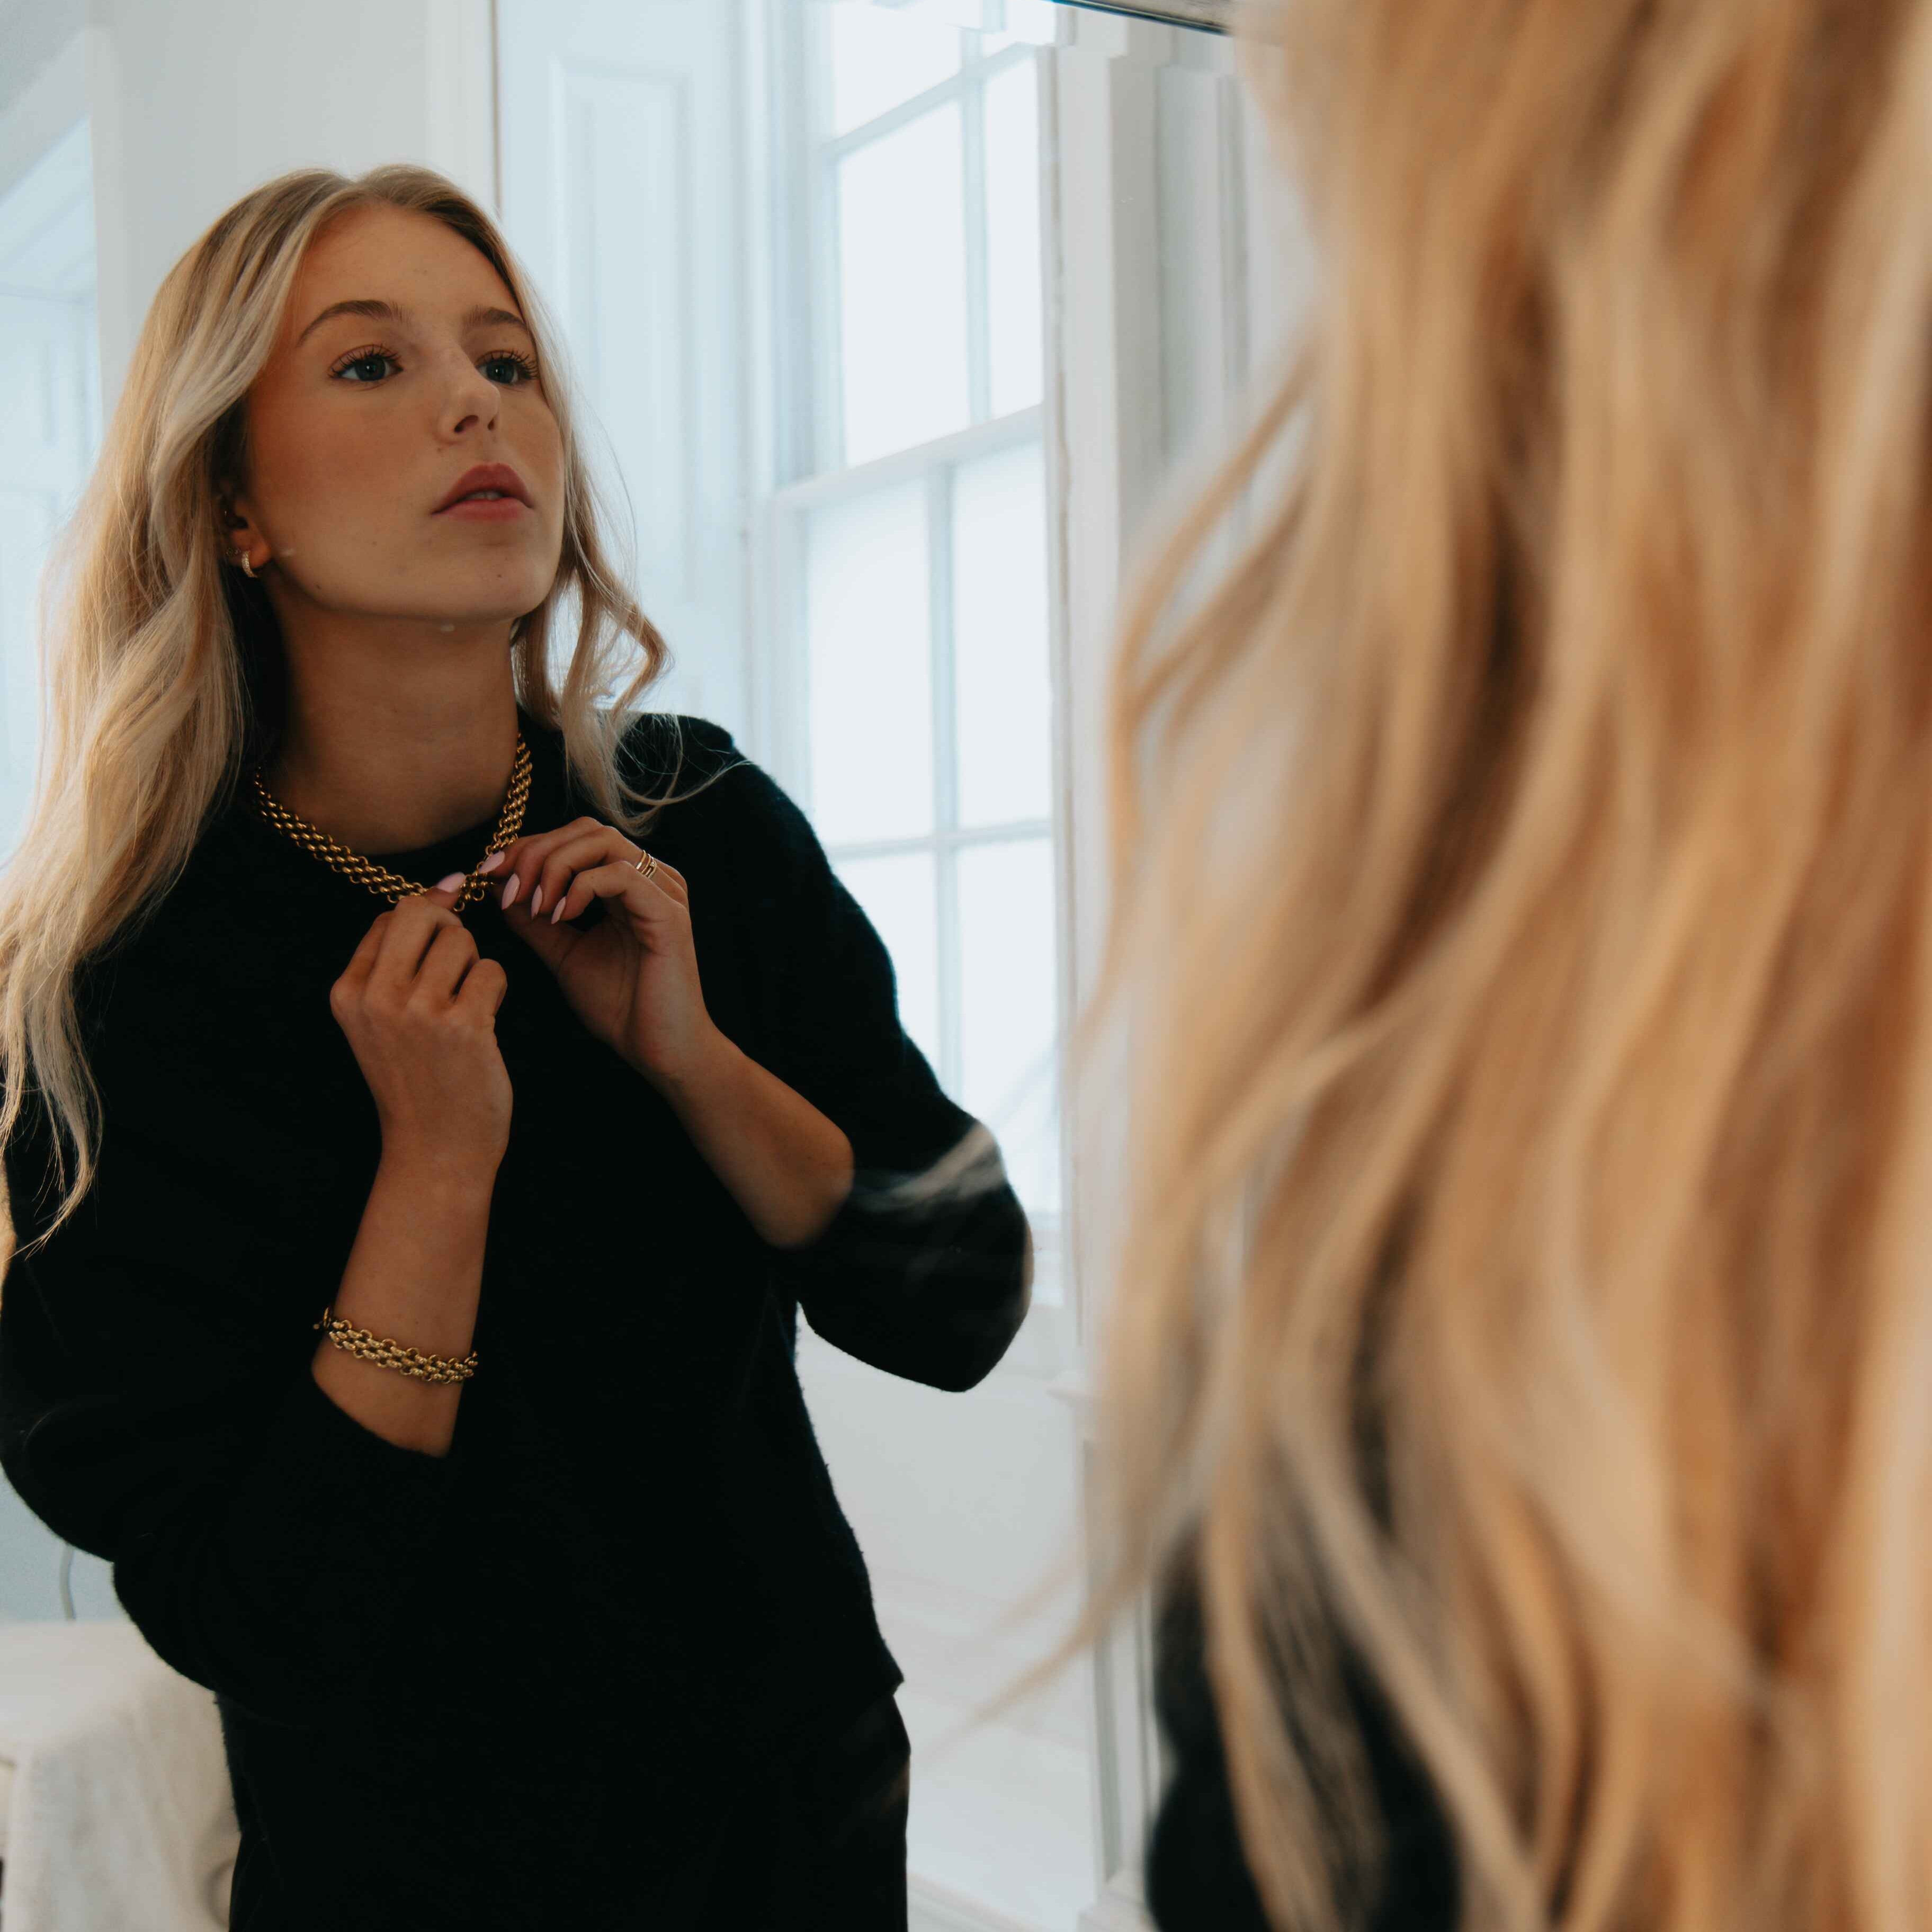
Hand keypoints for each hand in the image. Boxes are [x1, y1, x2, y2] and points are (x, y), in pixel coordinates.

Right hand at [331, 875, 512, 1173]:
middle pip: (420, 912)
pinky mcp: (463, 1026)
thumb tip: (444, 884)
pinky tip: (484, 1021)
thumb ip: (398, 959)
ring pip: (461, 940)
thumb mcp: (382, 1020)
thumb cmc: (416, 1080)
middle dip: (449, 927)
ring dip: (475, 964)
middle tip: (458, 965)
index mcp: (348, 992)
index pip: (389, 918)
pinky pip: (492, 971)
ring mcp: (419, 1011)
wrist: (435, 1149)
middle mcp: (376, 997)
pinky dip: (496, 990)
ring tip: (468, 1002)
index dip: (425, 923)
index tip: (438, 952)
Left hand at [479, 819, 716, 1085]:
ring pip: (603, 841)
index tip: (489, 874)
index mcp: (628, 885)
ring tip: (535, 905)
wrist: (659, 1050)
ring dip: (555, 866)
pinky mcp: (668, 913)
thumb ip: (534, 920)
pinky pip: (620, 874)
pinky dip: (580, 888)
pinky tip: (560, 917)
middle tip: (507, 888)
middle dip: (537, 851)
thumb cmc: (621, 1007)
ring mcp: (663, 892)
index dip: (528, 847)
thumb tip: (500, 886)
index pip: (575, 838)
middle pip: (587, 829)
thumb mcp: (563, 954)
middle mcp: (650, 878)